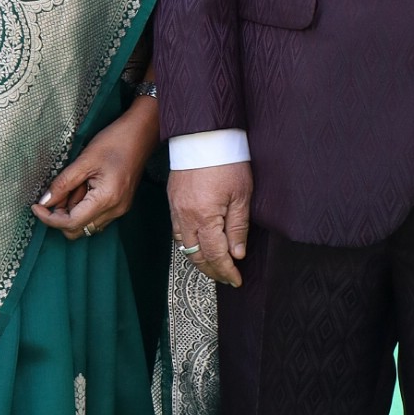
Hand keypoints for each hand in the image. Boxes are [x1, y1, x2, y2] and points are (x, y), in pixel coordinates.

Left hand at [33, 101, 158, 238]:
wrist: (141, 134)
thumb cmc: (115, 142)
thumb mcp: (84, 160)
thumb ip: (63, 183)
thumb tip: (45, 201)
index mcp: (106, 199)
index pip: (71, 223)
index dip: (49, 218)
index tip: (36, 206)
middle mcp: (115, 210)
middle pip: (78, 229)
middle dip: (61, 215)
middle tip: (57, 192)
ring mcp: (120, 209)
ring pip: (86, 224)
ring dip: (73, 210)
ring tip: (75, 184)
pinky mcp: (120, 204)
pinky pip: (96, 216)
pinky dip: (84, 207)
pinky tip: (84, 186)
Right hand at [168, 160, 250, 288]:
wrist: (203, 134)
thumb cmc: (227, 161)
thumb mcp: (241, 195)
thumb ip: (238, 227)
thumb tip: (237, 254)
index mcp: (204, 217)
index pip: (216, 255)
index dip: (227, 271)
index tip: (236, 280)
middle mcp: (185, 217)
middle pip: (196, 255)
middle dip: (212, 270)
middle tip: (226, 278)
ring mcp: (176, 209)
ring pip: (183, 246)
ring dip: (198, 259)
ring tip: (214, 266)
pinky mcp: (172, 200)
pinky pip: (176, 231)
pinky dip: (187, 244)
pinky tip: (197, 245)